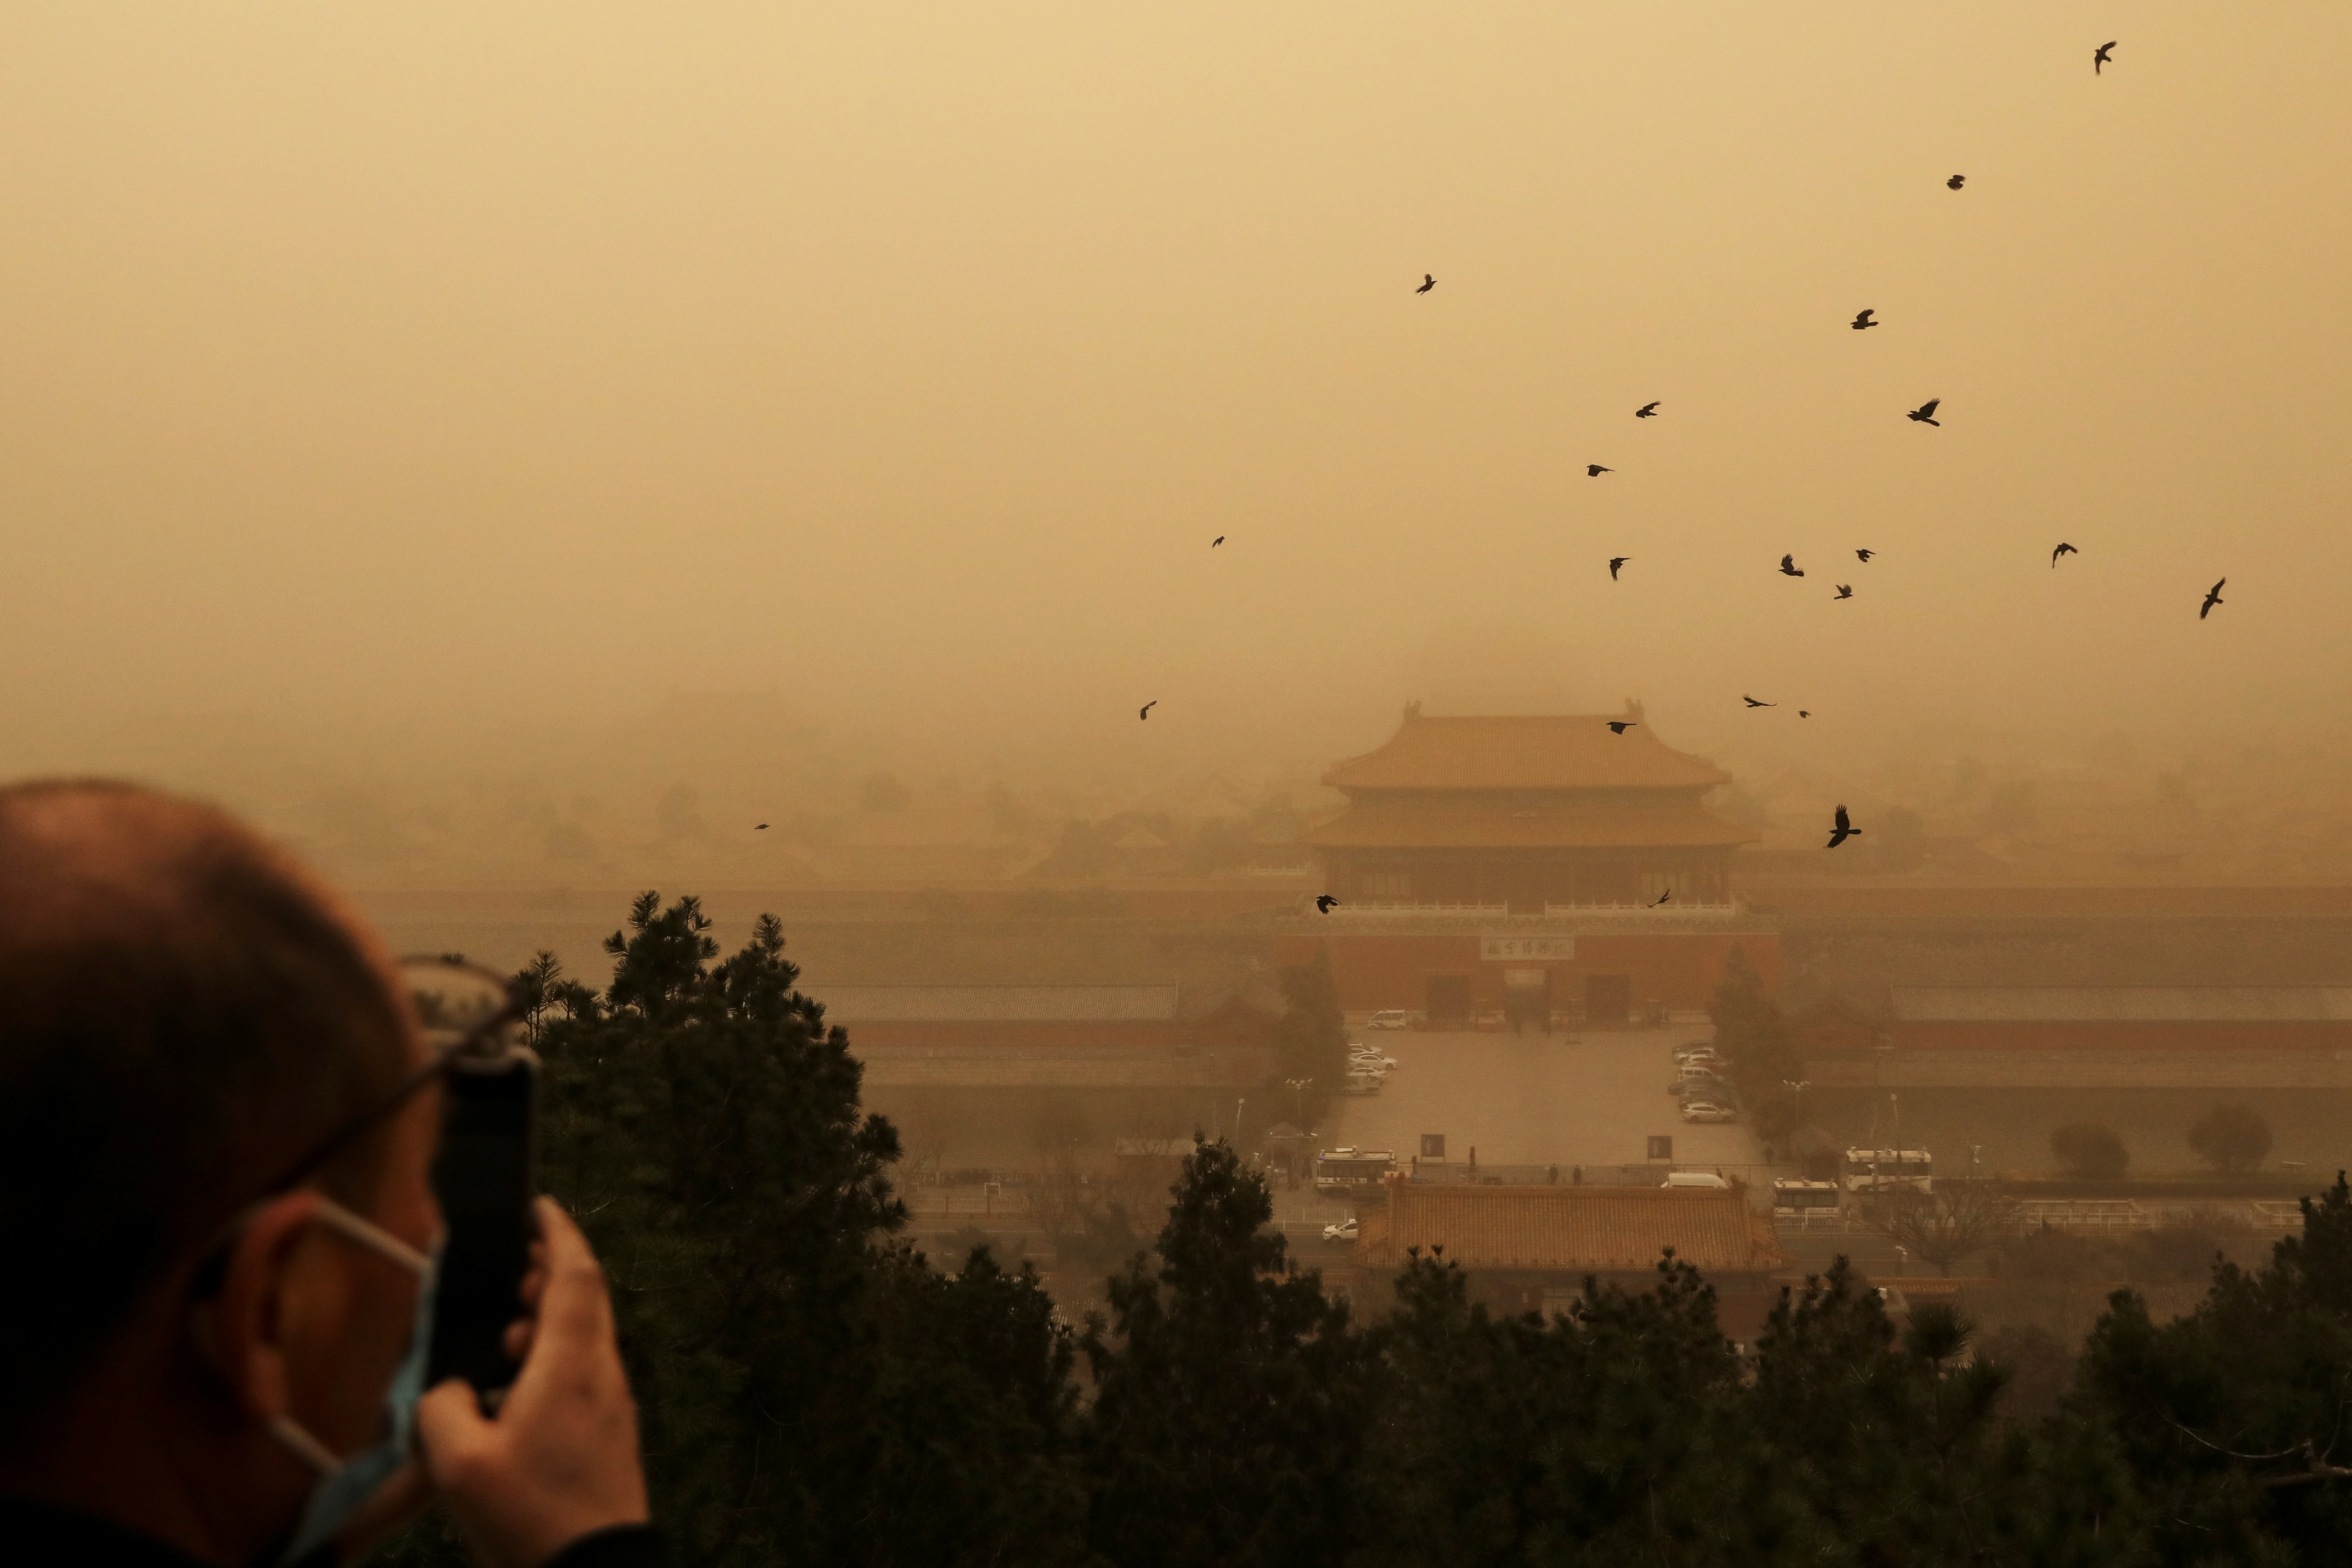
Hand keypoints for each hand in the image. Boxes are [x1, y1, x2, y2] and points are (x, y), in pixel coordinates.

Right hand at [415, 1198, 649, 1567]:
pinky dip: (551, 1361)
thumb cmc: (533, 1514)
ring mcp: (611, 1405)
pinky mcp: (608, 1435)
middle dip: (551, 1273)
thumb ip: (442, 1408)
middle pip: (586, 1299)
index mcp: (573, 1364)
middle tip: (516, 1268)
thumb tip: (451, 1392)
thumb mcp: (459, 1462)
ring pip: (584, 1338)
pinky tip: (514, 1392)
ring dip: (547, 1322)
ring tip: (506, 1334)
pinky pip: (582, 1375)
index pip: (576, 1274)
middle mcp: (602, 1374)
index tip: (539, 1206)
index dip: (558, 1232)